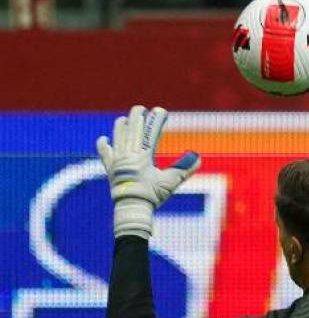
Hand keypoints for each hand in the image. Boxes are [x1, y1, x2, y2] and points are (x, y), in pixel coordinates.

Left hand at [96, 105, 200, 238]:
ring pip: (118, 138)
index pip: (149, 133)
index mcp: (142, 156)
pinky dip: (104, 146)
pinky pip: (105, 154)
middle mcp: (127, 155)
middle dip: (136, 117)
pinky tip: (103, 139)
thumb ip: (184, 168)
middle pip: (131, 131)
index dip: (155, 120)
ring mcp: (117, 161)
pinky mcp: (111, 170)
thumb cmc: (151, 196)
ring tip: (124, 119)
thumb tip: (197, 156)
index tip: (160, 110)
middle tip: (141, 108)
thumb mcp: (170, 182)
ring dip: (121, 127)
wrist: (131, 209)